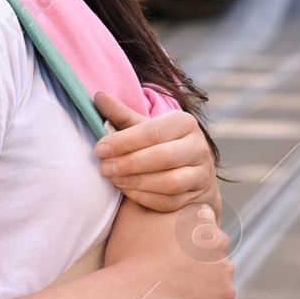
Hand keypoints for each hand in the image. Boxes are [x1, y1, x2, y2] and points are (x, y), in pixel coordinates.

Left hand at [93, 90, 218, 214]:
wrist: (191, 170)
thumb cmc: (161, 144)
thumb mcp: (144, 127)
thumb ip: (121, 114)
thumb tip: (98, 97)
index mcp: (184, 123)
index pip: (152, 132)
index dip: (123, 141)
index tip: (99, 149)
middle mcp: (198, 146)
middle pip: (162, 157)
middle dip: (129, 164)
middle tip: (104, 168)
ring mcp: (201, 173)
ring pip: (169, 182)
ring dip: (137, 182)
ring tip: (114, 180)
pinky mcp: (197, 195)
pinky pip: (170, 201)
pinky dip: (146, 198)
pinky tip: (127, 191)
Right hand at [103, 197, 233, 298]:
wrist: (130, 297)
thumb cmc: (127, 255)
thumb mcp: (130, 215)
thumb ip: (144, 196)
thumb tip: (142, 184)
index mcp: (200, 215)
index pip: (201, 221)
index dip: (184, 234)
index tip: (168, 246)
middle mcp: (219, 237)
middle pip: (212, 246)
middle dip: (198, 254)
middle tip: (172, 267)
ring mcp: (225, 266)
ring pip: (217, 271)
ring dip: (204, 277)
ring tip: (177, 285)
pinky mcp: (226, 292)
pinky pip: (219, 295)